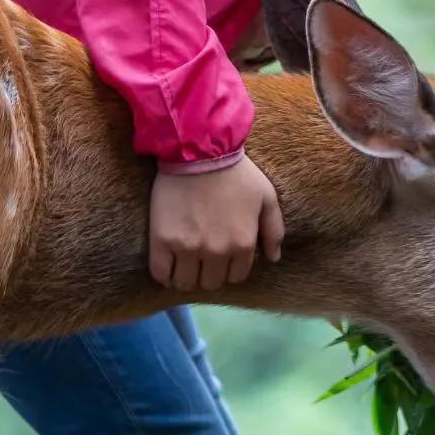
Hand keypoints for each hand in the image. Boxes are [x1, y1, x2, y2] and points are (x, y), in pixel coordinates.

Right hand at [148, 156, 283, 291]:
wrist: (198, 151)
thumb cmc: (236, 172)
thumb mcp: (267, 196)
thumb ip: (274, 230)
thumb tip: (273, 258)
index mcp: (242, 244)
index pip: (235, 276)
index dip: (229, 267)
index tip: (222, 256)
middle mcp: (216, 252)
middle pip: (210, 282)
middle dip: (209, 272)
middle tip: (203, 256)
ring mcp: (188, 248)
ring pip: (186, 283)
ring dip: (187, 276)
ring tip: (185, 262)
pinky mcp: (162, 240)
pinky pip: (161, 273)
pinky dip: (165, 275)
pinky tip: (168, 264)